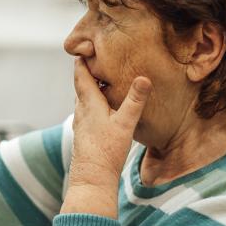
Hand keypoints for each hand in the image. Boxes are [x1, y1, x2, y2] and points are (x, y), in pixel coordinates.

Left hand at [62, 58, 151, 217]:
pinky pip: (89, 112)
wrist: (92, 180)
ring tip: (105, 80)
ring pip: (85, 100)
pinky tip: (105, 110)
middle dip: (89, 72)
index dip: (82, 60)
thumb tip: (144, 78)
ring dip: (93, 88)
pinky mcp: (85, 136)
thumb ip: (134, 100)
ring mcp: (82, 124)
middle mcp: (81, 111)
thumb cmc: (106, 151)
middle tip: (99, 58)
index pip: (81, 75)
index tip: (86, 46)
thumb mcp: (125, 123)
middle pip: (82, 86)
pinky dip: (95, 104)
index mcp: (88, 103)